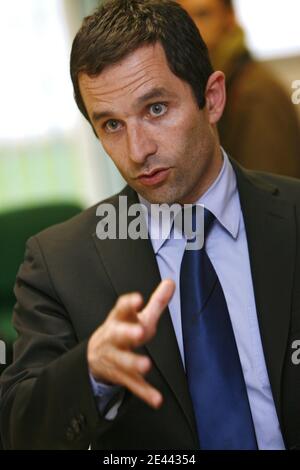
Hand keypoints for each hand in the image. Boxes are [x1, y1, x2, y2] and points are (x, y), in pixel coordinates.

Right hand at [87, 279, 174, 408]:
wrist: (94, 355)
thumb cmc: (122, 329)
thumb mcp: (135, 315)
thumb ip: (155, 301)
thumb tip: (171, 282)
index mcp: (119, 319)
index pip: (121, 309)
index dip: (129, 304)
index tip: (138, 298)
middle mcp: (114, 337)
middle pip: (118, 334)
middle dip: (127, 333)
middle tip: (140, 332)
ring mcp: (115, 358)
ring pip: (123, 361)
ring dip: (134, 362)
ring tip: (146, 365)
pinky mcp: (121, 376)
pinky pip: (132, 385)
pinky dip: (144, 393)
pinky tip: (157, 400)